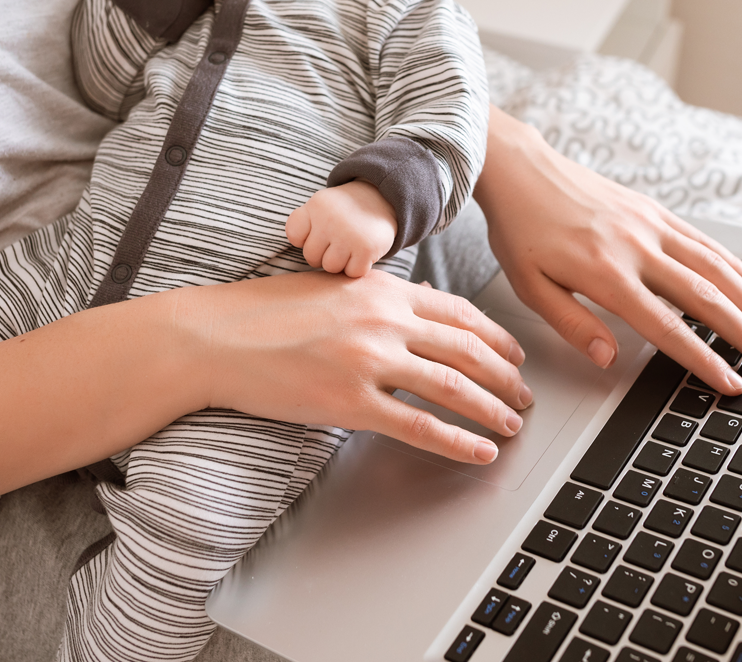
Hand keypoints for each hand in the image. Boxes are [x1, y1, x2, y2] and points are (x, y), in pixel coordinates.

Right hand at [166, 270, 531, 463]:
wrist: (217, 336)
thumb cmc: (266, 311)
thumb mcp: (332, 287)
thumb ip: (380, 296)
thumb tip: (421, 303)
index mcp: (383, 290)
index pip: (459, 313)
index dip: (496, 336)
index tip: (515, 354)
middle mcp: (385, 321)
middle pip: (467, 350)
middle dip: (506, 375)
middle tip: (524, 395)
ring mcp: (369, 361)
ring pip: (453, 387)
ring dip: (492, 408)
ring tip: (512, 424)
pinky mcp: (350, 402)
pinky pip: (418, 426)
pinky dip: (457, 442)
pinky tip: (479, 453)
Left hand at [286, 181, 397, 277]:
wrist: (384, 199)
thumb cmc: (345, 210)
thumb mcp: (322, 205)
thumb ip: (304, 224)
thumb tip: (295, 257)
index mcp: (316, 206)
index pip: (294, 235)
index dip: (305, 239)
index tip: (319, 232)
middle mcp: (330, 220)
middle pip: (311, 256)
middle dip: (323, 253)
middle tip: (337, 241)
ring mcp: (348, 235)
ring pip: (330, 267)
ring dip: (340, 262)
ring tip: (349, 247)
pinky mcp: (366, 249)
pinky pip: (351, 273)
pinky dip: (357, 267)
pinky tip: (361, 253)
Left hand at [475, 107, 741, 394]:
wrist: (522, 170)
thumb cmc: (521, 232)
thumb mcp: (530, 286)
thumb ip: (572, 324)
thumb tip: (610, 360)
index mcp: (606, 274)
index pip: (666, 327)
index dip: (702, 359)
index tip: (732, 382)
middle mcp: (637, 248)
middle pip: (705, 298)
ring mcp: (650, 225)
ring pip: (715, 267)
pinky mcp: (653, 210)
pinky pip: (703, 240)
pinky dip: (734, 264)